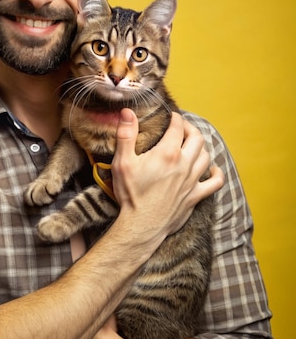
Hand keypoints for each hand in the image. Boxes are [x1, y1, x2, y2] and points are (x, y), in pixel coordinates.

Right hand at [111, 109, 223, 246]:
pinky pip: (216, 182)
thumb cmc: (131, 195)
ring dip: (200, 146)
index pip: (178, 127)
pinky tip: (211, 168)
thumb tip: (127, 112)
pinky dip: (216, 173)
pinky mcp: (195, 196)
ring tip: (192, 143)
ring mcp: (192, 181)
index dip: (176, 118)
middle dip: (190, 128)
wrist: (141, 226)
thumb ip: (126, 135)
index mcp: (168, 153)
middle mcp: (184, 164)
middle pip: (197, 138)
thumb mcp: (122, 162)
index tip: (171, 116)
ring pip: (206, 155)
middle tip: (182, 126)